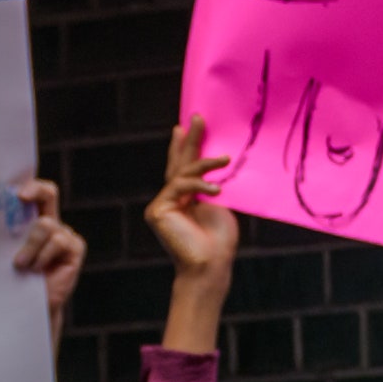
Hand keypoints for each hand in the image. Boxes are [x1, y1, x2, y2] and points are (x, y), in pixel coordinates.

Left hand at [11, 183, 86, 349]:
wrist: (27, 306)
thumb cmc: (11, 279)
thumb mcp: (4, 254)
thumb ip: (2, 237)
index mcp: (31, 220)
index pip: (34, 193)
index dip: (28, 185)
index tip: (14, 191)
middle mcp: (50, 222)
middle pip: (48, 194)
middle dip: (34, 191)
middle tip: (20, 198)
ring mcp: (64, 235)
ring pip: (46, 225)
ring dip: (30, 245)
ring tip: (20, 264)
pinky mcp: (74, 248)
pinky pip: (59, 241)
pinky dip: (44, 255)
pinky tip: (36, 269)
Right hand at [144, 117, 235, 282]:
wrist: (209, 264)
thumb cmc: (218, 240)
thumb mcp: (219, 204)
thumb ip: (210, 186)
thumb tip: (216, 163)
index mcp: (183, 200)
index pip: (181, 169)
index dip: (183, 147)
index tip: (185, 126)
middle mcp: (168, 201)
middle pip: (177, 164)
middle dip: (188, 140)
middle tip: (197, 117)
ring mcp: (161, 206)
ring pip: (181, 174)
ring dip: (204, 163)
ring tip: (224, 159)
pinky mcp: (158, 211)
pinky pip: (180, 187)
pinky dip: (200, 185)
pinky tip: (217, 189)